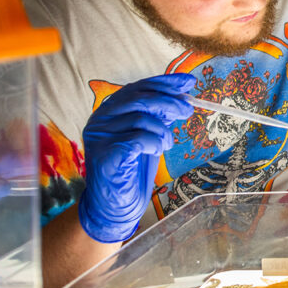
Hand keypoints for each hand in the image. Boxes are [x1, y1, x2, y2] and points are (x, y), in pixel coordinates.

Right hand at [80, 73, 194, 242]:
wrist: (116, 205)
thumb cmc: (133, 169)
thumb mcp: (148, 135)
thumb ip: (158, 115)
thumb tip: (182, 93)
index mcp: (108, 111)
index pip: (137, 88)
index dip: (164, 82)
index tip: (188, 82)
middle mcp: (99, 120)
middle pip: (138, 98)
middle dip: (169, 101)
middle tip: (187, 111)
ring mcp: (99, 137)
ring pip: (140, 118)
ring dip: (162, 131)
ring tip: (166, 144)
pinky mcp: (105, 154)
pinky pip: (138, 139)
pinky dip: (154, 143)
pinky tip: (155, 151)